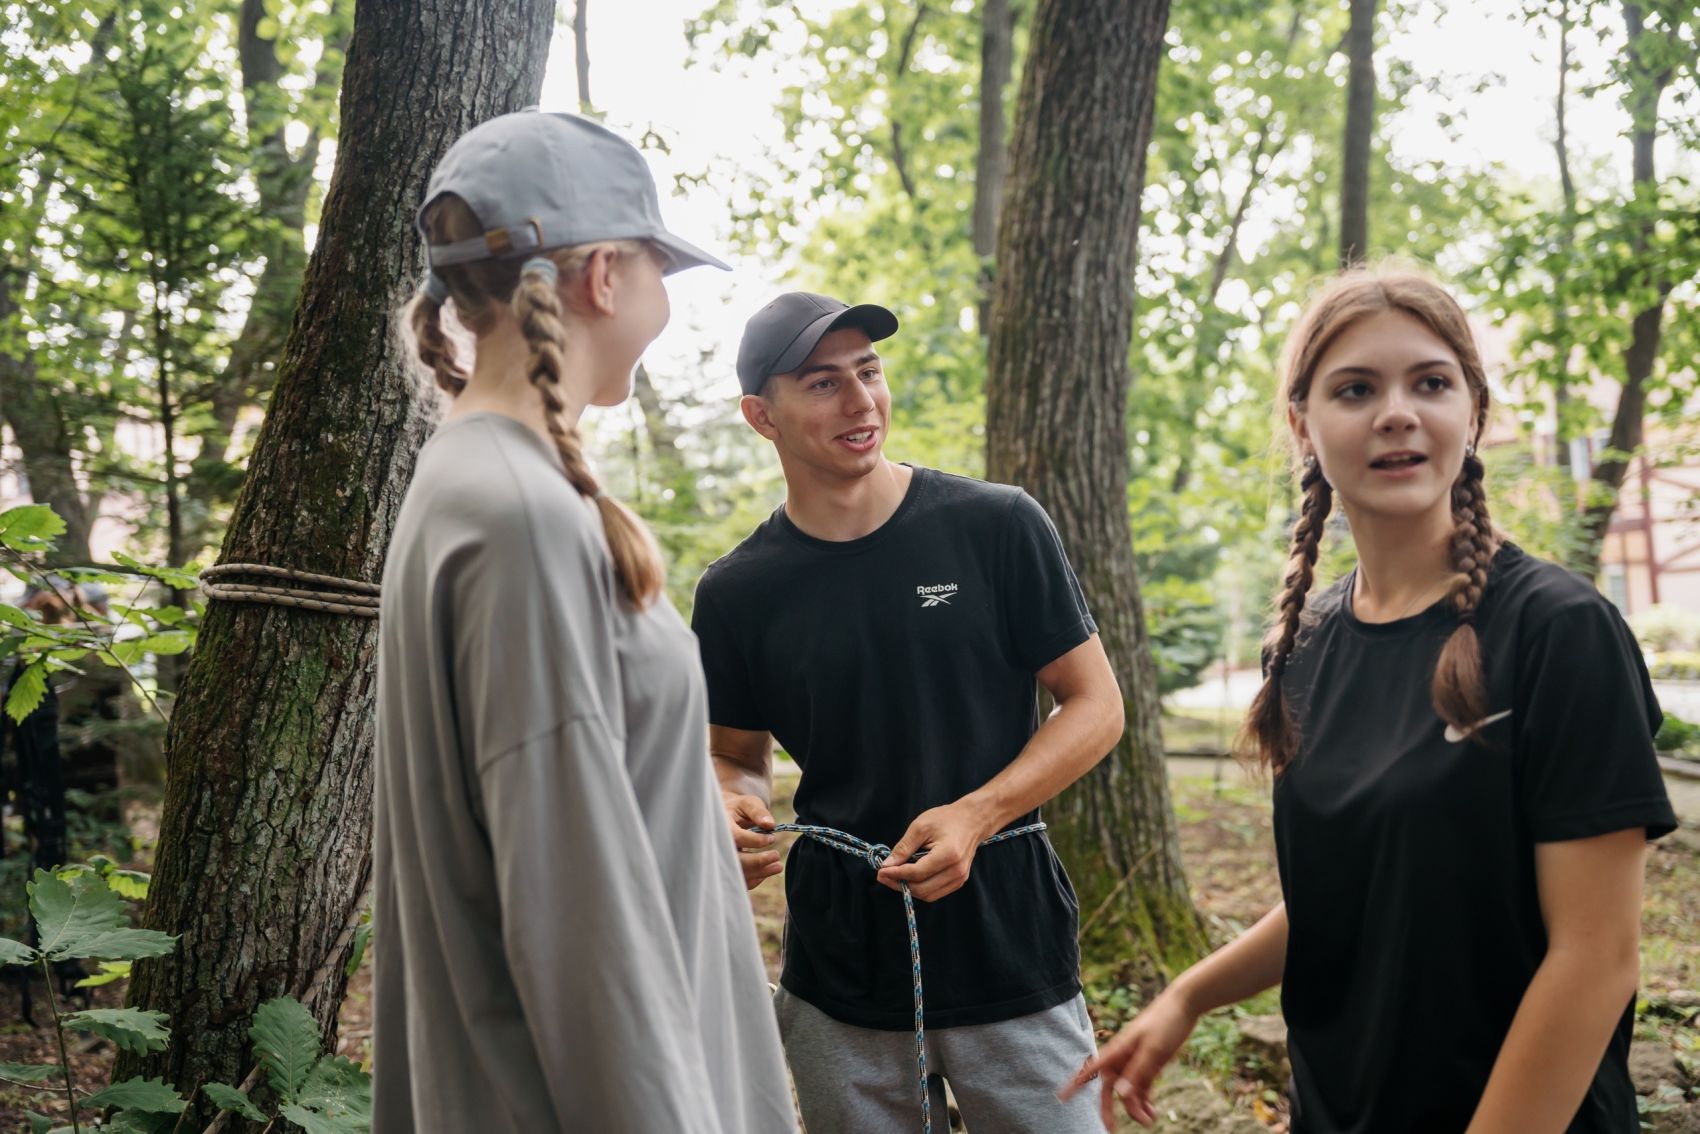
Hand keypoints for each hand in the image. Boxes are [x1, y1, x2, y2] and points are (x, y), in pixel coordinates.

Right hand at [722, 793, 783, 890]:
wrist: (726, 817)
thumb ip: (758, 812)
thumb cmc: (738, 809)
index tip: (771, 838)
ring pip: (738, 873)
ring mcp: (721, 859)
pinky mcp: (727, 869)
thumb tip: (770, 824)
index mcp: (721, 826)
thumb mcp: (747, 804)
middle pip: (735, 860)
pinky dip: (755, 879)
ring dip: (760, 872)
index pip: (736, 838)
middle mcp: (717, 845)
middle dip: (758, 861)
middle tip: (776, 856)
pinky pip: (739, 881)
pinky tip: (767, 871)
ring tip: (778, 866)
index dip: (755, 840)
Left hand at [874, 800, 993, 902]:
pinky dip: (920, 889)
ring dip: (909, 889)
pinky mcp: (959, 881)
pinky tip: (909, 878)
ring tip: (894, 877)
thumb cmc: (946, 819)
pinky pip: (936, 892)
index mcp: (948, 855)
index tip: (880, 871)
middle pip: (922, 889)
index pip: (916, 873)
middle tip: (883, 875)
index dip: (896, 874)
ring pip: (928, 895)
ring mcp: (960, 878)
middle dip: (899, 884)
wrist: (972, 820)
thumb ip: (903, 848)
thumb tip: (887, 865)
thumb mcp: (920, 827)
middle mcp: (956, 871)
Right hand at [1058, 991, 1197, 1129]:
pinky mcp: (1150, 1065)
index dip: (1074, 1084)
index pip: (1090, 1071)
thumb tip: (1120, 1094)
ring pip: (1129, 1092)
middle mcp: (1123, 1059)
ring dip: (1136, 1108)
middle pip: (1110, 1089)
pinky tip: (1153, 1112)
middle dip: (1110, 1109)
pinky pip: (1143, 1089)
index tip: (1061, 1097)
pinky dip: (1146, 1102)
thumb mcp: (1153, 1050)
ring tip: (1149, 1121)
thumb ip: (1138, 1072)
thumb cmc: (1164, 1022)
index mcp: (1117, 1052)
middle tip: (1111, 1130)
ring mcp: (1136, 1063)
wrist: (1184, 1005)